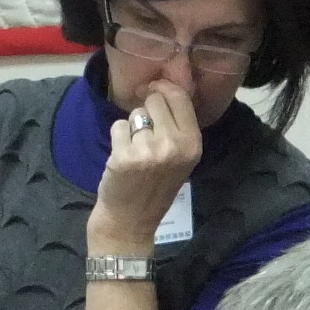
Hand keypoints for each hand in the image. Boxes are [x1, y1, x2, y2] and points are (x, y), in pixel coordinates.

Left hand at [91, 80, 201, 251]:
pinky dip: (116, 139)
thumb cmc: (155, 188)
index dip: (163, 87)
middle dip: (146, 110)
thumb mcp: (180, 159)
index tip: (152, 89)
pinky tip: (122, 159)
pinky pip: (118, 126)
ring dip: (131, 129)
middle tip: (144, 135)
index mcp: (193, 144)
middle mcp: (174, 146)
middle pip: (155, 100)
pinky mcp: (124, 156)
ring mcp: (148, 151)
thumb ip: (177, 127)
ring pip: (135, 114)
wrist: (130, 222)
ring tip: (135, 152)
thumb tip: (163, 86)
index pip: (180, 97)